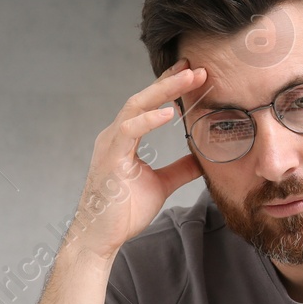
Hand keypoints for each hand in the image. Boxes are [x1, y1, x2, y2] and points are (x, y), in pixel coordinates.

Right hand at [65, 58, 206, 264]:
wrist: (101, 236)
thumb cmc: (124, 211)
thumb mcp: (161, 184)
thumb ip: (179, 169)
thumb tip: (201, 159)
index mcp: (125, 138)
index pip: (150, 105)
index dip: (170, 87)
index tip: (193, 73)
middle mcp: (115, 135)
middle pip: (144, 98)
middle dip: (170, 80)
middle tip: (197, 67)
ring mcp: (110, 144)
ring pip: (136, 106)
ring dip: (164, 91)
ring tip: (189, 78)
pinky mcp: (110, 157)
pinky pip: (129, 130)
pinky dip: (148, 119)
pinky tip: (169, 112)